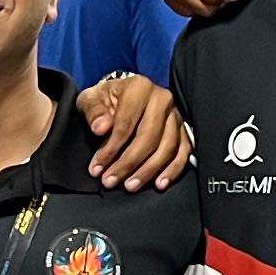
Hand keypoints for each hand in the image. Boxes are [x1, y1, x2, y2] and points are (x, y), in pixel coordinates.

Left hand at [75, 75, 192, 188]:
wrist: (124, 96)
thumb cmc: (107, 99)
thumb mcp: (92, 99)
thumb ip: (94, 112)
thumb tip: (101, 128)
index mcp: (139, 88)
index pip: (126, 124)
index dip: (111, 149)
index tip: (97, 168)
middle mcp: (162, 99)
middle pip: (149, 137)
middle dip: (129, 163)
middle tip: (111, 181)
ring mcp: (176, 115)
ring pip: (167, 148)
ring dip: (148, 171)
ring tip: (131, 186)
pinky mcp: (183, 130)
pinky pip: (183, 152)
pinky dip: (173, 170)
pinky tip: (160, 184)